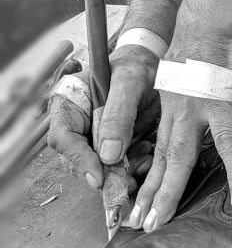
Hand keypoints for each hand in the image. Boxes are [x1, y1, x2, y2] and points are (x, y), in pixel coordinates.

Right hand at [48, 45, 159, 191]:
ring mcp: (92, 136)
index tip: (99, 177)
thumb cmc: (136, 66)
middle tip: (128, 181)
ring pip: (97, 168)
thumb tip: (108, 155)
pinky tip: (146, 157)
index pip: (64, 138)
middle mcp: (76, 123)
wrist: (152, 66)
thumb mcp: (129, 82)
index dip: (79, 160)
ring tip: (143, 161)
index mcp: (69, 102)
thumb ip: (118, 114)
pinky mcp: (109, 145)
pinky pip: (115, 166)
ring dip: (120, 174)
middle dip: (102, 174)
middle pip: (77, 160)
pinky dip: (131, 168)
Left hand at [129, 0, 231, 231]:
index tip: (145, 197)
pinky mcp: (213, 100)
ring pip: (177, 157)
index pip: (156, 144)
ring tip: (159, 223)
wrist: (213, 4)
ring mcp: (191, 105)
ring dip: (167, 192)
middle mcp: (174, 105)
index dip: (150, 173)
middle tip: (140, 222)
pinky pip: (228, 141)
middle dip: (149, 192)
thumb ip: (205, 78)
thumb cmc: (212, 26)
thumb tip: (221, 88)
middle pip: (159, 156)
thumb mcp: (201, 57)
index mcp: (171, 98)